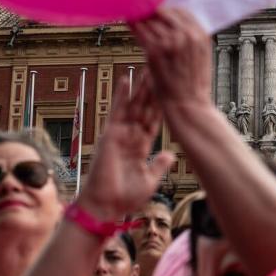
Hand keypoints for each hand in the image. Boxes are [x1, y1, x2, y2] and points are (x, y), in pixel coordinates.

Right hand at [76, 74, 174, 219]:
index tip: (170, 91)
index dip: (162, 106)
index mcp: (140, 147)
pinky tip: (126, 79)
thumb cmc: (124, 198)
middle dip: (153, 91)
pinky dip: (121, 95)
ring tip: (148, 68)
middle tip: (161, 70)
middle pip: (144, 109)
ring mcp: (120, 134)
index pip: (154, 121)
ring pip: (133, 106)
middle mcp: (130, 137)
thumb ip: (159, 165)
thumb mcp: (149, 179)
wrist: (105, 207)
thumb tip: (170, 155)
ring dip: (141, 88)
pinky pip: (116, 111)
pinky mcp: (110, 135)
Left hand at [129, 9, 212, 111]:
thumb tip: (178, 25)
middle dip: (153, 12)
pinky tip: (129, 22)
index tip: (159, 11)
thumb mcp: (203, 57)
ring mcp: (170, 42)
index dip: (168, 10)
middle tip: (143, 11)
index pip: (182, 11)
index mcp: (200, 35)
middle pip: (165, 12)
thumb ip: (192, 39)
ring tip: (134, 15)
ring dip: (141, 17)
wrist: (188, 105)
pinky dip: (133, 25)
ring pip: (150, 20)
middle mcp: (186, 35)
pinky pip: (140, 31)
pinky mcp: (154, 51)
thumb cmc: (194, 85)